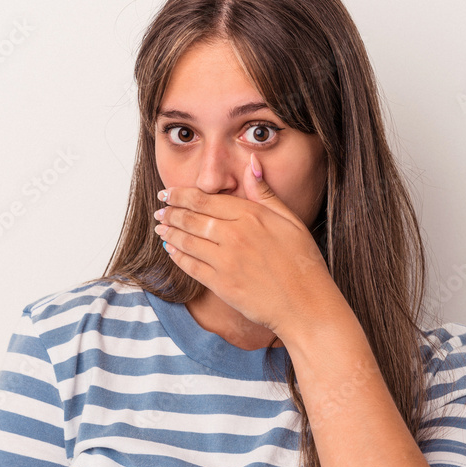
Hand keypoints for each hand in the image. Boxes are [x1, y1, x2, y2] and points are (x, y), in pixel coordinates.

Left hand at [153, 152, 334, 335]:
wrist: (306, 305)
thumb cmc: (302, 262)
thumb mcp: (290, 219)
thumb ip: (265, 192)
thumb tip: (252, 161)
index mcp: (250, 215)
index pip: (204, 199)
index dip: (180, 195)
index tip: (168, 193)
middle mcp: (234, 234)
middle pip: (191, 218)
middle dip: (170, 212)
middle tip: (159, 210)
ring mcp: (225, 260)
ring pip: (186, 241)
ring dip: (169, 233)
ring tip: (160, 228)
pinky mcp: (221, 284)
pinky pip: (190, 266)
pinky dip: (177, 256)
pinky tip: (171, 251)